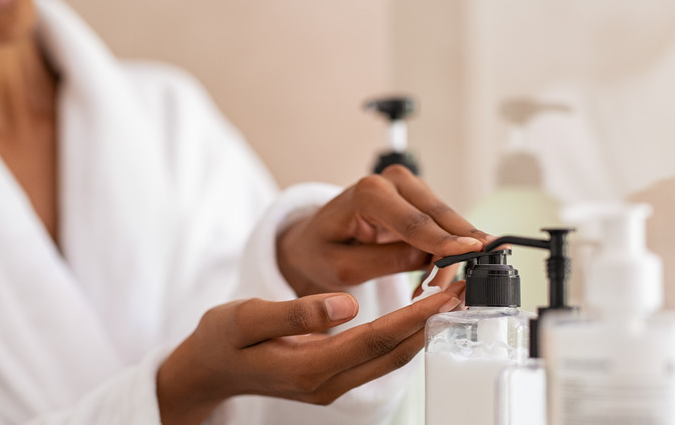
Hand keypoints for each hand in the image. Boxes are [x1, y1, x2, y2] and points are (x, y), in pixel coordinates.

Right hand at [156, 282, 464, 424]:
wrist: (209, 370)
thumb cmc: (223, 340)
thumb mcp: (245, 319)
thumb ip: (294, 314)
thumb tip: (345, 304)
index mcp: (309, 368)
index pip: (374, 341)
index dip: (413, 317)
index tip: (446, 293)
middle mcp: (328, 383)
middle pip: (392, 354)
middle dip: (432, 322)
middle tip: (465, 289)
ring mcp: (333, 385)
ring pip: (390, 358)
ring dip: (423, 329)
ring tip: (451, 296)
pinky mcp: (334, 377)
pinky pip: (378, 357)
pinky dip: (403, 334)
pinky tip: (417, 313)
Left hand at [277, 165, 493, 295]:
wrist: (313, 241)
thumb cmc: (321, 252)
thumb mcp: (344, 267)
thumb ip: (386, 262)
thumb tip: (430, 259)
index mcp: (367, 193)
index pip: (413, 221)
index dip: (444, 240)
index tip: (473, 251)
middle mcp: (392, 181)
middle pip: (439, 216)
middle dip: (458, 249)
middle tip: (470, 284)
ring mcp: (409, 187)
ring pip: (447, 222)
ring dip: (450, 255)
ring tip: (431, 289)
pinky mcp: (419, 201)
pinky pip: (444, 227)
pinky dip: (445, 252)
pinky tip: (433, 276)